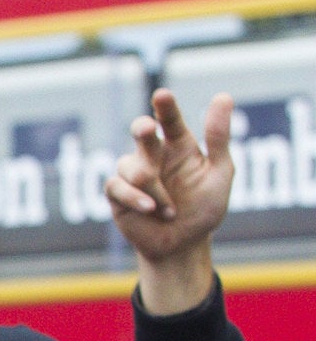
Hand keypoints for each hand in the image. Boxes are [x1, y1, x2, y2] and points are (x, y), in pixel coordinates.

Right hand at [105, 90, 234, 314]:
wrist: (183, 244)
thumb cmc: (204, 208)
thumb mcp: (220, 172)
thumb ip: (218, 137)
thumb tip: (222, 96)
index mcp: (179, 146)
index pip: (170, 120)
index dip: (165, 107)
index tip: (162, 95)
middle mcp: (154, 156)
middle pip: (141, 132)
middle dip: (143, 130)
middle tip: (147, 129)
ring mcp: (133, 175)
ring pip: (131, 167)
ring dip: (152, 188)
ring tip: (170, 210)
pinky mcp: (118, 196)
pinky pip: (117, 187)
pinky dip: (135, 198)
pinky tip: (152, 209)